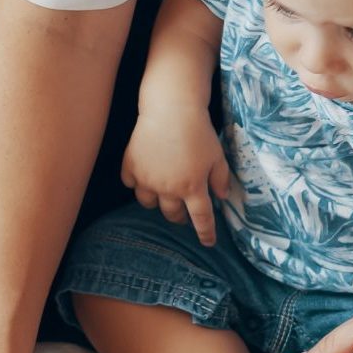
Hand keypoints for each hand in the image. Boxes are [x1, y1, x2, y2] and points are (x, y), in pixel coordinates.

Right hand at [120, 103, 230, 244]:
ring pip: (148, 203)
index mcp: (193, 187)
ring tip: (162, 193)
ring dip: (157, 202)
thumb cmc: (199, 131)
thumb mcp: (218, 156)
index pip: (201, 219)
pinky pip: (131, 184)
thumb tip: (222, 197)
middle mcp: (168, 188)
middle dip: (179, 217)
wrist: (171, 109)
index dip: (206, 233)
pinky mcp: (131, 166)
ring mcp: (147, 179)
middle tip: (184, 211)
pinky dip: (137, 183)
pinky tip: (144, 174)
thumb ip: (221, 179)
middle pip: (172, 215)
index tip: (208, 243)